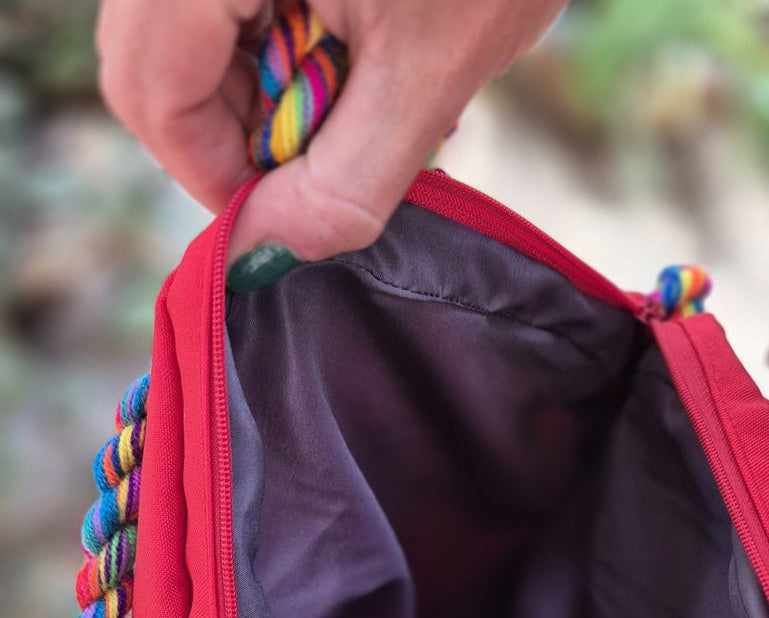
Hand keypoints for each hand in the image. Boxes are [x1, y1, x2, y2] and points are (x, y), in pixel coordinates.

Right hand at [96, 0, 566, 262]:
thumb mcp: (427, 78)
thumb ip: (341, 184)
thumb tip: (255, 250)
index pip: (152, 87)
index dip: (209, 172)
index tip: (277, 212)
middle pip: (148, 62)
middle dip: (224, 134)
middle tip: (311, 160)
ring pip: (172, 36)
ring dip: (246, 94)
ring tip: (338, 94)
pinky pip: (209, 5)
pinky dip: (259, 47)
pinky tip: (327, 53)